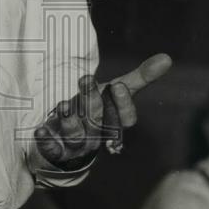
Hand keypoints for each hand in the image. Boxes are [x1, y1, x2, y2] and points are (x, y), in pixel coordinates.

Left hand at [34, 53, 172, 168]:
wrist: (67, 142)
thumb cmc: (94, 111)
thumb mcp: (114, 93)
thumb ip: (139, 78)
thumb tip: (167, 58)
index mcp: (113, 123)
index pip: (125, 120)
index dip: (123, 105)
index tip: (117, 85)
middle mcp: (97, 136)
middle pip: (98, 122)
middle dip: (92, 101)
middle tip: (84, 79)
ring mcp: (76, 145)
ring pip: (77, 136)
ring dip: (70, 121)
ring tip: (63, 104)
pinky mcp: (55, 151)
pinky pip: (52, 148)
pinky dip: (47, 140)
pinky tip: (41, 129)